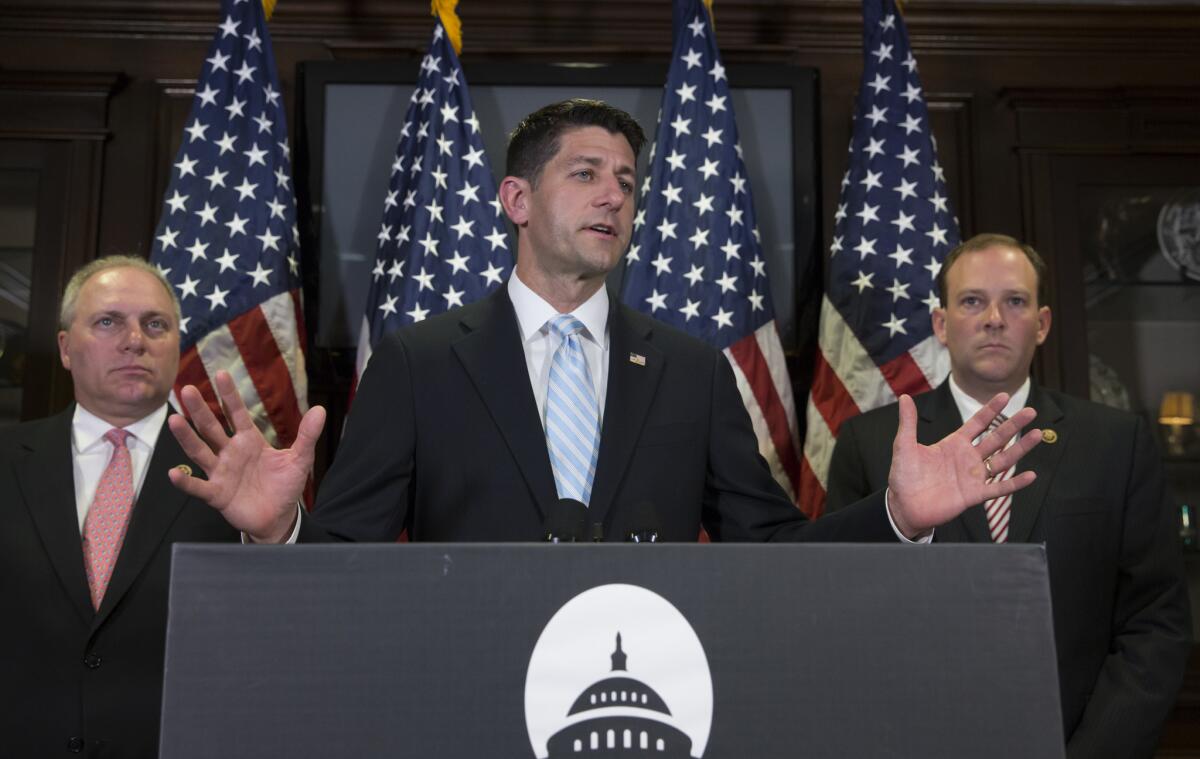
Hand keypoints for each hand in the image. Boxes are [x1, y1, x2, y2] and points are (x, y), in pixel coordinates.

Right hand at [166, 370, 325, 542]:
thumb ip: (307, 435)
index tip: (221, 374)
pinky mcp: (217, 494)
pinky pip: (199, 487)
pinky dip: (186, 481)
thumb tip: (320, 410)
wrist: (279, 516)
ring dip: (187, 437)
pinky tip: (173, 472)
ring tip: (174, 420)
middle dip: (200, 409)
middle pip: (212, 428)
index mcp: (249, 440)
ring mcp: (221, 472)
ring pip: (200, 452)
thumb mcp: (300, 459)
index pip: (237, 413)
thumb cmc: (285, 485)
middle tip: (186, 389)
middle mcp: (230, 452)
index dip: (230, 395)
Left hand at [887, 392, 1041, 538]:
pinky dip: (1015, 483)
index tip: (1005, 395)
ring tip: (1038, 434)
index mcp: (953, 444)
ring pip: (1002, 460)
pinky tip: (1031, 475)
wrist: (904, 505)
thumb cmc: (904, 476)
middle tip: (1031, 411)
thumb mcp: (905, 445)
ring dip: (1020, 448)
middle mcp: (967, 458)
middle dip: (1013, 425)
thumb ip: (908, 422)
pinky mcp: (975, 495)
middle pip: (996, 438)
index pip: (977, 423)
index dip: (990, 410)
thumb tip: (905, 397)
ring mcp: (973, 476)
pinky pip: (999, 488)